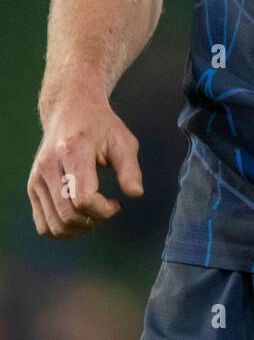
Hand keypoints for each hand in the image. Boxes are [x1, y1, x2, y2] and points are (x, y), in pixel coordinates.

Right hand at [28, 97, 142, 239]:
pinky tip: (79, 217)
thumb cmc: (99, 125)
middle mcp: (48, 166)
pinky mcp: (32, 188)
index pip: (82, 199)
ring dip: (79, 229)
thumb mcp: (122, 140)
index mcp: (72, 151)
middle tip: (108, 209)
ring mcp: (37, 179)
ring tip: (95, 214)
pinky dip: (62, 229)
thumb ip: (130, 168)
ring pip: (54, 225)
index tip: (117, 204)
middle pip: (68, 215)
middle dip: (94, 221)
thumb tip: (136, 194)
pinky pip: (42, 224)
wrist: (71, 111)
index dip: (103, 210)